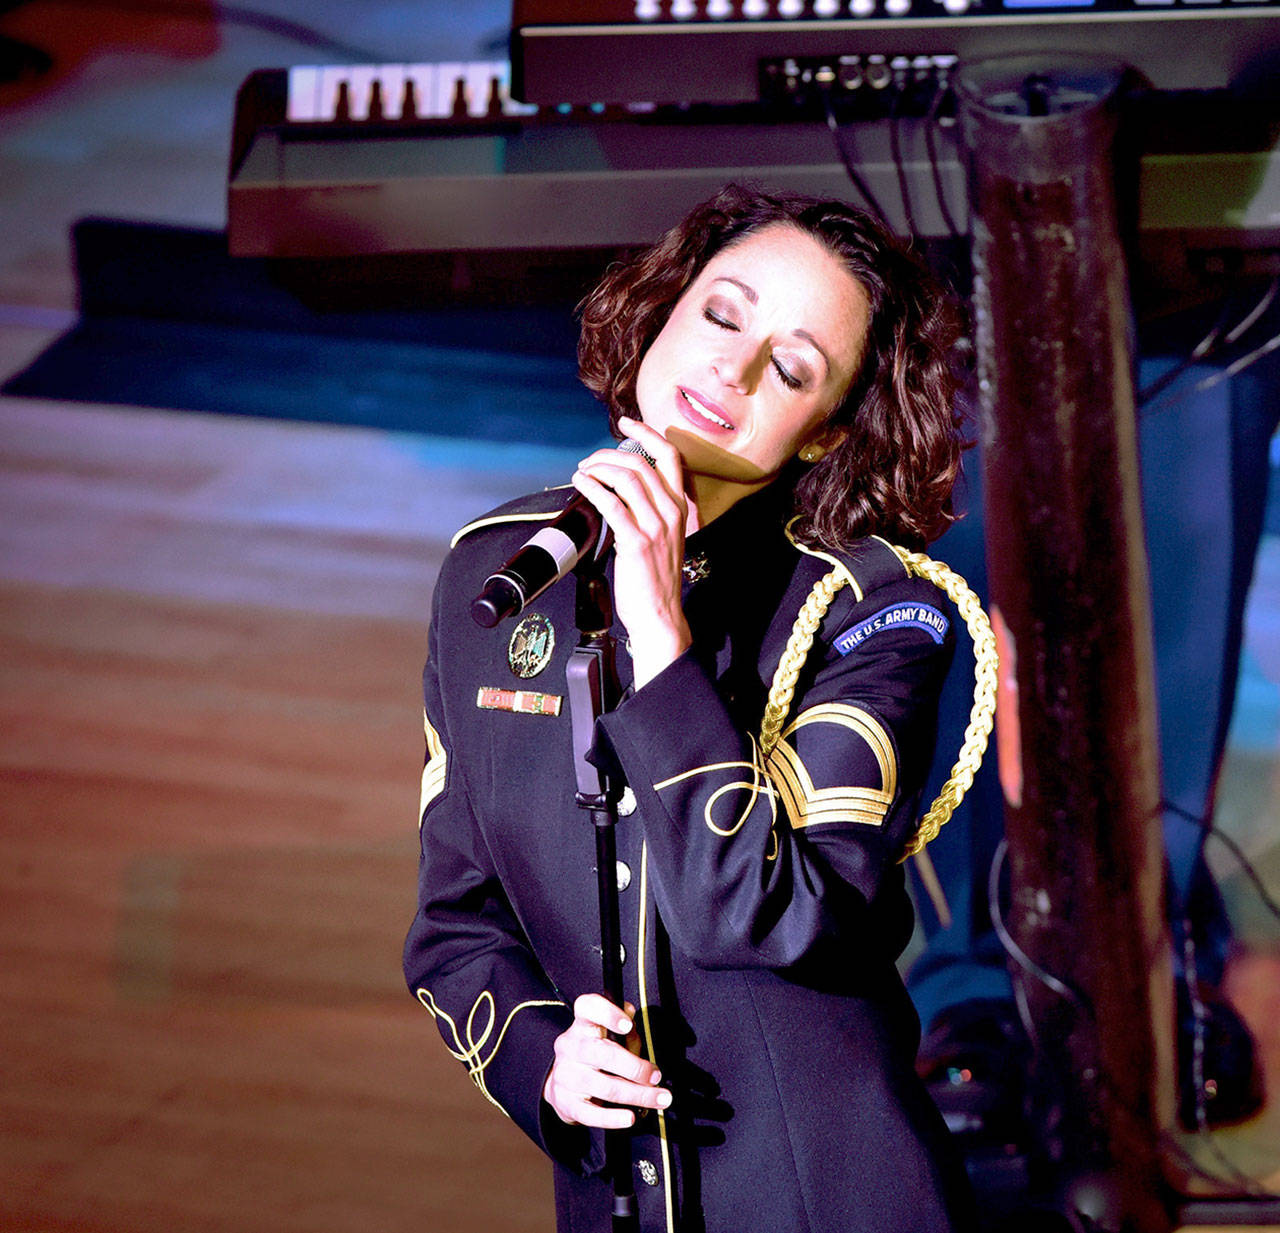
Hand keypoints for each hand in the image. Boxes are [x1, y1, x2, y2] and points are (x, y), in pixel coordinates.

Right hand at [543, 993, 671, 1128]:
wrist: (562, 1084)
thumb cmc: (596, 1056)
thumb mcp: (609, 1037)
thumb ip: (624, 1029)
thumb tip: (631, 1012)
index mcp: (582, 1025)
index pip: (587, 1008)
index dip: (607, 1014)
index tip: (627, 1025)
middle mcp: (570, 1047)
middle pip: (601, 1053)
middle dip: (634, 1067)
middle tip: (656, 1076)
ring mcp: (565, 1075)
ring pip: (602, 1086)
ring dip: (635, 1094)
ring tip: (658, 1099)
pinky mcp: (565, 1103)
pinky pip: (590, 1113)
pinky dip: (612, 1118)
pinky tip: (630, 1118)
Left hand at [572, 419, 692, 687]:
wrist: (660, 616)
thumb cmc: (656, 581)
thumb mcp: (664, 539)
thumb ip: (650, 514)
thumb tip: (619, 492)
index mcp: (680, 508)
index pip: (670, 457)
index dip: (648, 433)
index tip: (627, 421)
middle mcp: (671, 513)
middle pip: (641, 463)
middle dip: (609, 454)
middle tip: (590, 460)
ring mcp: (656, 527)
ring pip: (626, 478)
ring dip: (598, 468)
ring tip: (582, 472)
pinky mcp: (636, 542)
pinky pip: (612, 504)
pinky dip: (593, 488)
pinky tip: (581, 484)